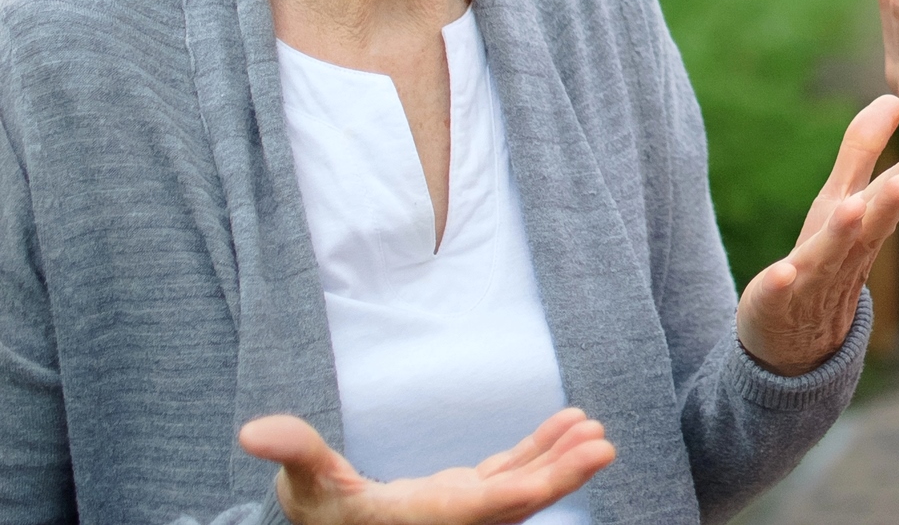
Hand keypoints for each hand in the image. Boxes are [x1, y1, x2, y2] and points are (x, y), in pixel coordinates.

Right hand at [238, 407, 613, 524]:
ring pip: (521, 488)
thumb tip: (253, 431)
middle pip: (517, 502)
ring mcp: (461, 510)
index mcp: (420, 519)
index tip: (577, 458)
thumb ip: (292, 451)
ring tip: (596, 430)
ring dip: (559, 460)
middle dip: (562, 474)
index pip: (485, 505)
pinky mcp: (463, 495)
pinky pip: (511, 474)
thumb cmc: (311, 511)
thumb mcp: (300, 482)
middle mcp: (451, 523)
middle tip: (604, 443)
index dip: (533, 484)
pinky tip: (570, 424)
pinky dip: (539, 451)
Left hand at [736, 94, 898, 374]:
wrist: (793, 340)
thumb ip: (863, 151)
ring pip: (829, 256)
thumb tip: (892, 97)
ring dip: (841, 234)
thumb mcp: (842, 201)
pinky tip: (781, 272)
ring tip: (852, 209)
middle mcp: (844, 254)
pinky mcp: (773, 302)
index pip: (892, 195)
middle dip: (888, 203)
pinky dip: (780, 284)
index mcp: (861, 228)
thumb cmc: (824, 261)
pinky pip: (776, 294)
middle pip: (870, 226)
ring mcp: (811, 281)